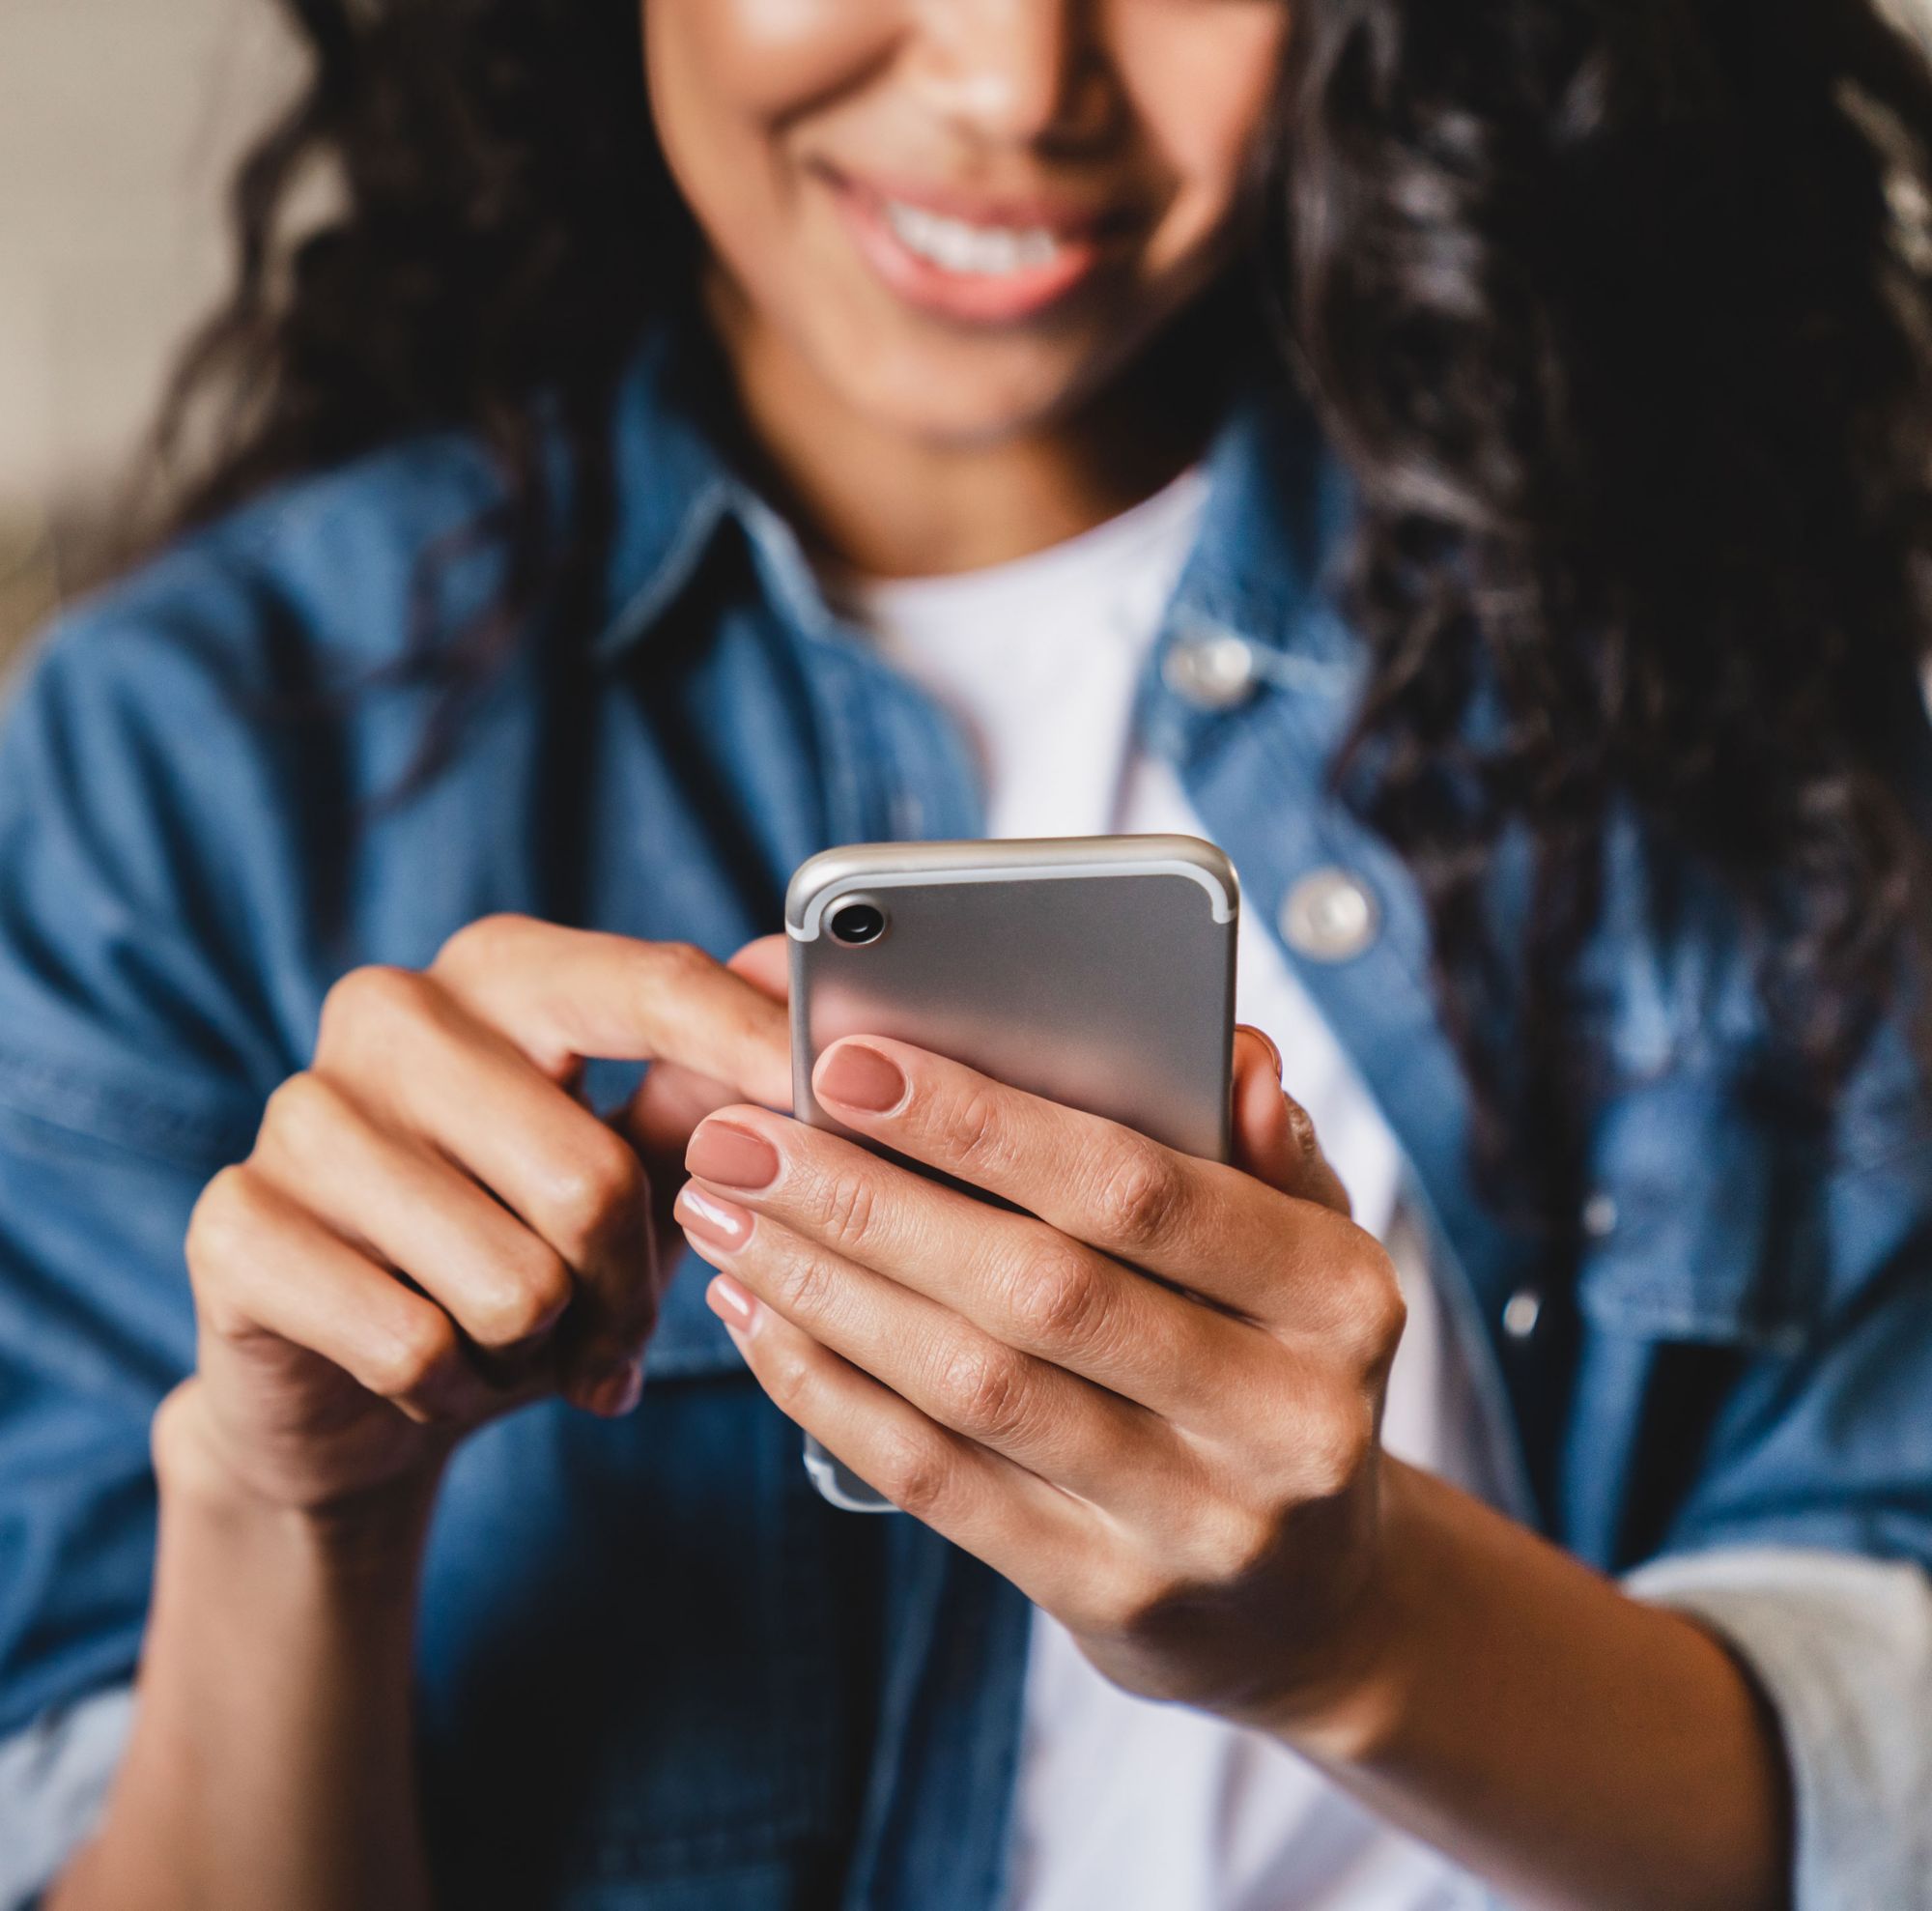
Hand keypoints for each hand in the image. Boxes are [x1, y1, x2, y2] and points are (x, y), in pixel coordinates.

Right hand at [175, 919, 790, 1516]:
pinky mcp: (234, 1224)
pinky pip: (412, 1345)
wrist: (352, 1385)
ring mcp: (300, 1111)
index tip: (828, 1094)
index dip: (749, 1047)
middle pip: (592, 1178)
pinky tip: (432, 1373)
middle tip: (612, 1331)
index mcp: (502, 972)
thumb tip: (794, 982)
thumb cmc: (520, 1249)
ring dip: (539, 1350)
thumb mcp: (631, 1166)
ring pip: (510, 1280)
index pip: (649, 985)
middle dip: (627, 1291)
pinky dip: (451, 1390)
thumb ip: (707, 1082)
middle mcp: (392, 1011)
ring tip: (512, 1341)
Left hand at [673, 1027, 1407, 1735]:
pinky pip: (940, 1482)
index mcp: (1340, 1296)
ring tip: (722, 1216)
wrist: (1311, 1601)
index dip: (985, 1125)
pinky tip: (760, 1320)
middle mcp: (1286, 1419)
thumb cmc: (1276, 1363)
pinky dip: (831, 1392)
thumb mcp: (1306, 1249)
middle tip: (739, 1140)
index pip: (1143, 1190)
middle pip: (1038, 1290)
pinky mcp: (1110, 1598)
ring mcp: (1199, 1525)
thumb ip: (1261, 1146)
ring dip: (824, 1290)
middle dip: (866, 1203)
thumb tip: (1230, 1053)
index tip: (847, 1063)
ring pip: (973, 1389)